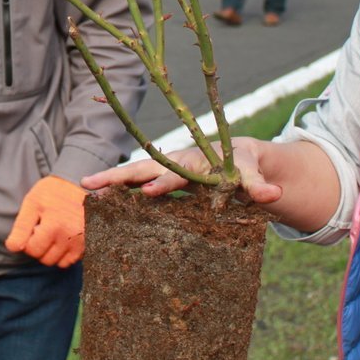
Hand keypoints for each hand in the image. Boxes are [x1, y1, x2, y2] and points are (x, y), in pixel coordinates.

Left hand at [4, 175, 86, 266]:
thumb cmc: (53, 192)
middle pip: (43, 258)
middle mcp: (69, 236)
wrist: (81, 185)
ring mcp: (80, 242)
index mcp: (54, 225)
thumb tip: (13, 247)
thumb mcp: (33, 202)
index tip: (33, 227)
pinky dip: (63, 254)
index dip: (27, 240)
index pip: (31, 250)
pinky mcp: (87, 245)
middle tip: (44, 229)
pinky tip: (63, 239)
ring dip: (51, 252)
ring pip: (56, 262)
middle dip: (39, 247)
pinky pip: (69, 261)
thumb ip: (21, 226)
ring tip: (54, 233)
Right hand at [81, 138, 282, 207]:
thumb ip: (258, 184)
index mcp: (194, 161)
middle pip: (142, 169)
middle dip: (117, 177)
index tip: (149, 193)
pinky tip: (98, 205)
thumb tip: (275, 194)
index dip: (164, 184)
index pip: (176, 174)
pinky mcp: (160, 182)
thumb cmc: (241, 164)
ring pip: (133, 176)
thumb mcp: (251, 172)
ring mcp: (163, 172)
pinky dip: (117, 193)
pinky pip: (135, 188)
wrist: (235, 155)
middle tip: (90, 185)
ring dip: (110, 183)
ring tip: (84, 192)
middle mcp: (173, 163)